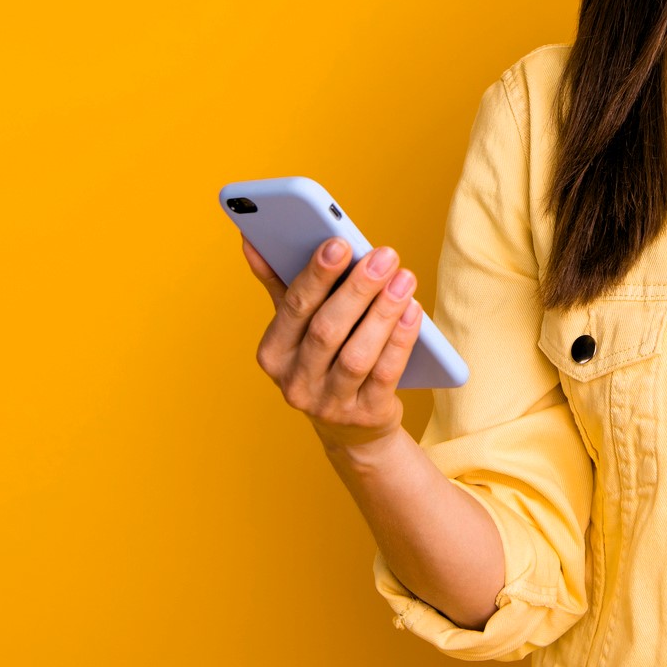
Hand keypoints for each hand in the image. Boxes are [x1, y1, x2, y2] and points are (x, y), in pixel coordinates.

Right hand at [243, 235, 422, 453]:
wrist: (352, 426)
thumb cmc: (324, 358)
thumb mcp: (299, 326)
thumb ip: (280, 283)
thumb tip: (253, 240)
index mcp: (273, 353)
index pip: (294, 307)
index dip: (317, 275)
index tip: (339, 242)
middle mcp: (296, 382)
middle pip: (327, 329)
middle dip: (358, 288)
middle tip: (385, 255)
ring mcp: (330, 404)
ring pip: (357, 354)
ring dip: (383, 313)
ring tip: (404, 278)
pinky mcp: (365, 415)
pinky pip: (384, 374)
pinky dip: (400, 341)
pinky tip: (414, 311)